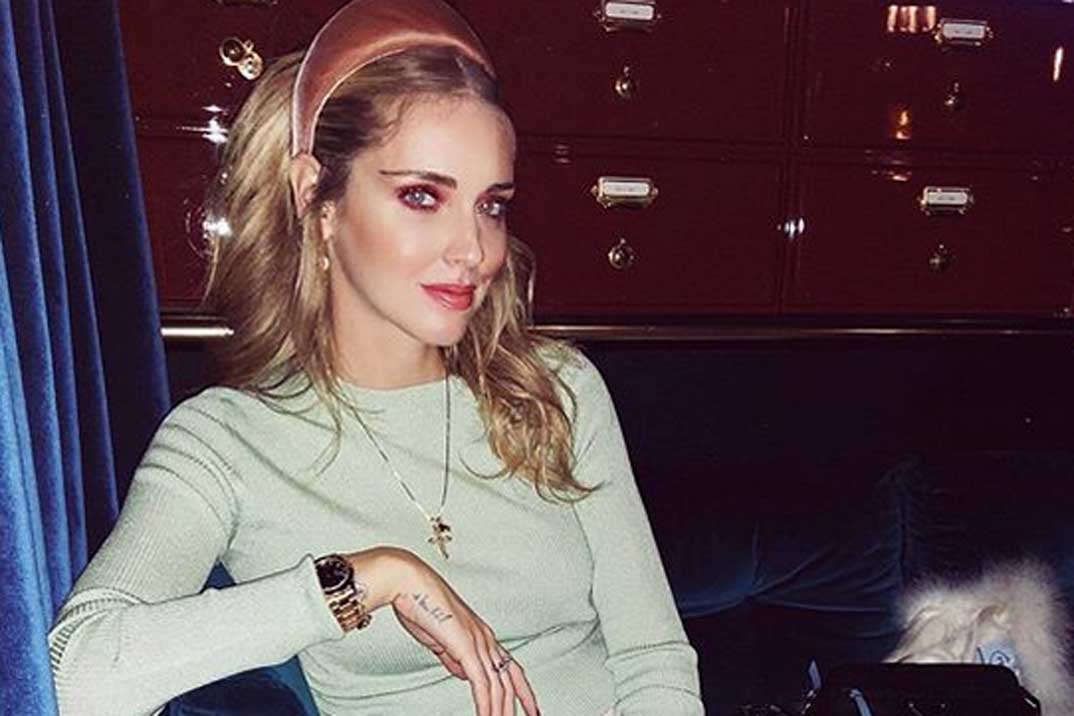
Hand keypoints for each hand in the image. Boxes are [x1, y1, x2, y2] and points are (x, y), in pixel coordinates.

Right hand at [345, 548, 539, 715]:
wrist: (408, 583)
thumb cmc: (419, 605)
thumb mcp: (439, 639)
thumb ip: (453, 657)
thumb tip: (463, 673)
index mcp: (481, 634)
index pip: (510, 667)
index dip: (523, 689)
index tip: (531, 706)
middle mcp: (485, 638)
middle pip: (511, 678)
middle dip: (521, 703)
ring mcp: (478, 641)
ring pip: (498, 685)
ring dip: (501, 710)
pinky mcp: (466, 646)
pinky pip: (481, 683)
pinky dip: (486, 704)